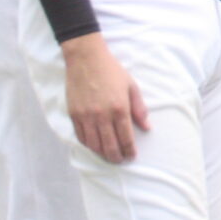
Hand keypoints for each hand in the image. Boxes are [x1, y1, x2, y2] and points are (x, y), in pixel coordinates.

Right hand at [62, 33, 149, 162]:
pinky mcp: (74, 114)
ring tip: (108, 156)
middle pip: (109, 145)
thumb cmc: (111, 71)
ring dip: (102, 153)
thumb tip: (147, 128)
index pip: (126, 138)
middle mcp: (102, 115)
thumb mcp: (131, 86)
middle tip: (120, 160)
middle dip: (116, 157)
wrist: (86, 59)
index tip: (132, 156)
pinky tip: (94, 146)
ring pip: (94, 144)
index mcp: (119, 108)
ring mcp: (86, 116)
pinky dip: (88, 144)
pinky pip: (81, 136)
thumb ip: (139, 109)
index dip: (129, 150)